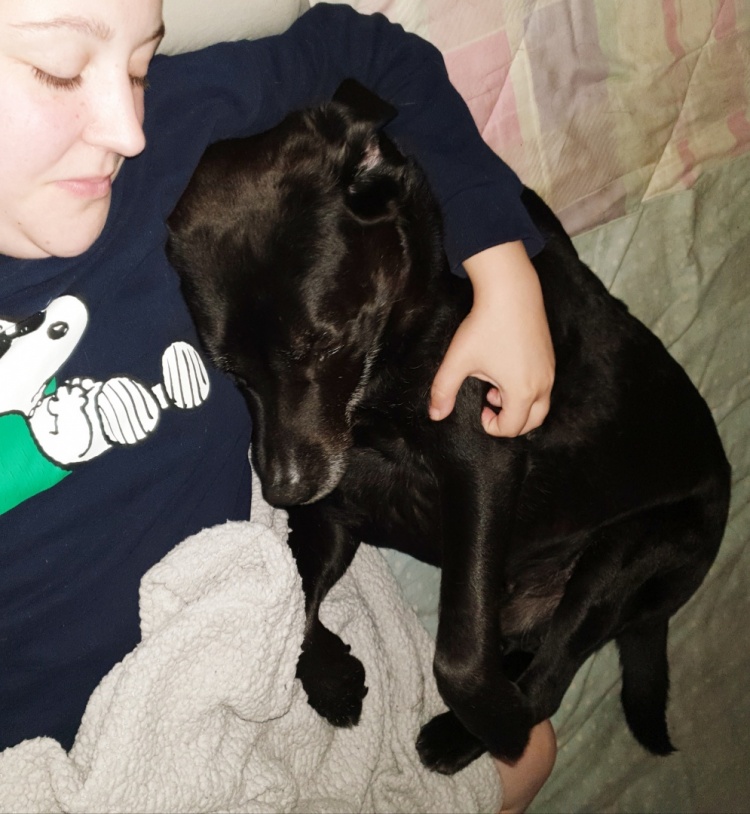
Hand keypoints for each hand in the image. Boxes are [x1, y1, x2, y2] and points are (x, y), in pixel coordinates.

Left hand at [429, 241, 554, 436]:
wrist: (511, 292)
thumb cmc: (485, 326)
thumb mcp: (458, 360)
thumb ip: (444, 391)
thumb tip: (434, 414)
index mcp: (521, 391)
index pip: (511, 428)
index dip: (492, 427)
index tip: (481, 411)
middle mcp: (542, 384)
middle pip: (533, 421)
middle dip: (511, 422)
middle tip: (490, 409)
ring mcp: (549, 370)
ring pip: (541, 403)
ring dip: (520, 405)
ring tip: (496, 388)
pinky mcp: (550, 356)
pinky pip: (544, 385)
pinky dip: (528, 389)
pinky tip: (506, 369)